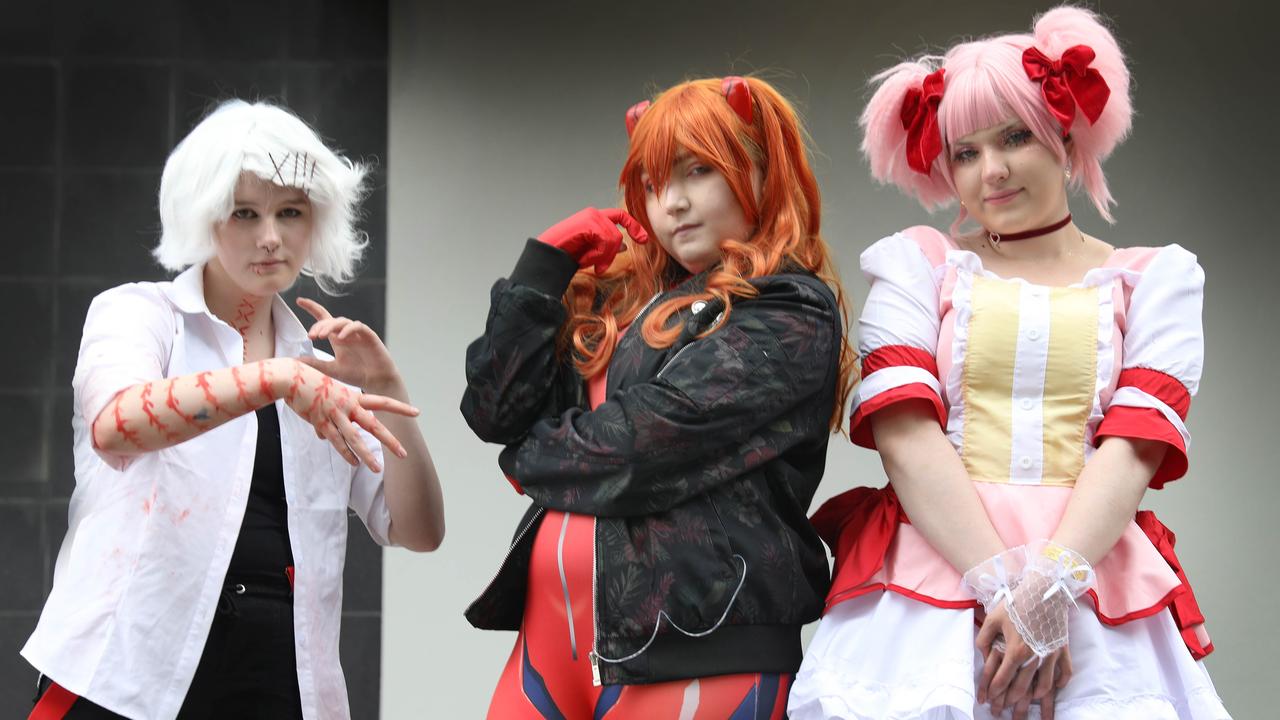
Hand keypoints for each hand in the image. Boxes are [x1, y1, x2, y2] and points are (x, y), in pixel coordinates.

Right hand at [276, 358, 416, 471]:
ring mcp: (335, 415)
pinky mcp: (321, 422)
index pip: (382, 402)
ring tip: (378, 469)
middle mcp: (348, 406)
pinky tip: (355, 463)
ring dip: (366, 455)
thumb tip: (323, 438)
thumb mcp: (323, 397)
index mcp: (352, 397)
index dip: (400, 408)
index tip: (417, 412)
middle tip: (404, 453)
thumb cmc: (306, 384)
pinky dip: (346, 453)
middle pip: (374, 425)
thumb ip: (327, 419)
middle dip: (390, 440)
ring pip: (355, 438)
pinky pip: (336, 441)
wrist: (288, 377)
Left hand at [296, 298, 400, 394]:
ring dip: (331, 326)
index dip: (312, 308)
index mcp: (337, 338)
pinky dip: (348, 329)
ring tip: (321, 336)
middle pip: (330, 320)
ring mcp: (358, 334)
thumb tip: (294, 360)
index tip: (299, 301)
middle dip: (319, 325)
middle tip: (311, 336)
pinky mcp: (369, 336)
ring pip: (343, 321)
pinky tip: (340, 337)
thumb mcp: (331, 370)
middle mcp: (346, 333)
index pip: (323, 318)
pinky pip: (358, 326)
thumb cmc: (356, 374)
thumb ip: (315, 364)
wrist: (377, 382)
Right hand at [537, 207, 647, 273]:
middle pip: (618, 233)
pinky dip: (600, 255)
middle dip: (611, 253)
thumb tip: (625, 245)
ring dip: (604, 256)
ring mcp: (591, 217)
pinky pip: (606, 241)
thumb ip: (609, 246)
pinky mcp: (589, 223)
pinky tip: (589, 261)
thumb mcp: (593, 252)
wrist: (550, 256)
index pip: (620, 216)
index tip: (644, 239)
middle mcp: (594, 214)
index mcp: (594, 218)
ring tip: (592, 264)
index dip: (634, 226)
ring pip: (614, 239)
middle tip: (599, 266)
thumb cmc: (568, 254)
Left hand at [976, 602, 1071, 717]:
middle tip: (1004, 710)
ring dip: (1036, 698)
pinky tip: (1053, 688)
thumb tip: (984, 656)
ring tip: (1028, 704)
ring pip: (1045, 686)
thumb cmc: (1016, 603)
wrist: (1043, 589)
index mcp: (1016, 651)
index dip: (994, 691)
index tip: (988, 700)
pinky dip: (1059, 683)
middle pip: (1023, 688)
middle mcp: (1035, 657)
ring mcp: (1051, 654)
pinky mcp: (1063, 648)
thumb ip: (984, 640)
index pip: (1003, 679)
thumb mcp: (992, 619)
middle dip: (1011, 703)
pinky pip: (1065, 673)